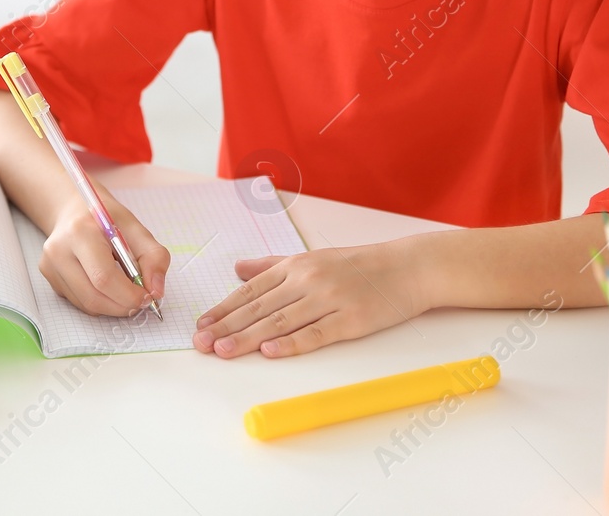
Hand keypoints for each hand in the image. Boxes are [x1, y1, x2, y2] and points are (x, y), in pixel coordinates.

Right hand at [39, 192, 169, 317]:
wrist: (74, 209)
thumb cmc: (106, 219)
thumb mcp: (136, 229)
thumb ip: (154, 258)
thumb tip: (156, 292)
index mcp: (81, 232)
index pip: (104, 276)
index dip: (128, 294)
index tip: (147, 297)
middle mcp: (59, 250)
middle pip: (93, 296)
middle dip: (122, 306)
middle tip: (140, 301)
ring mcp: (50, 266)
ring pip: (86, 305)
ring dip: (112, 306)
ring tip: (124, 291)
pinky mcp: (49, 277)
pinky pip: (79, 302)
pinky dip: (99, 301)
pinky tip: (106, 285)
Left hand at [193, 243, 423, 357]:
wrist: (407, 268)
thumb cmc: (358, 265)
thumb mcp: (311, 258)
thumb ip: (272, 266)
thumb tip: (237, 269)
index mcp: (295, 266)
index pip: (250, 290)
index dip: (223, 309)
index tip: (201, 325)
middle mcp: (307, 280)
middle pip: (259, 307)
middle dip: (226, 326)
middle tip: (201, 343)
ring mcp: (328, 299)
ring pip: (280, 321)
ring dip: (248, 338)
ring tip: (223, 350)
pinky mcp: (350, 320)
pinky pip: (316, 333)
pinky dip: (291, 343)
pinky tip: (270, 351)